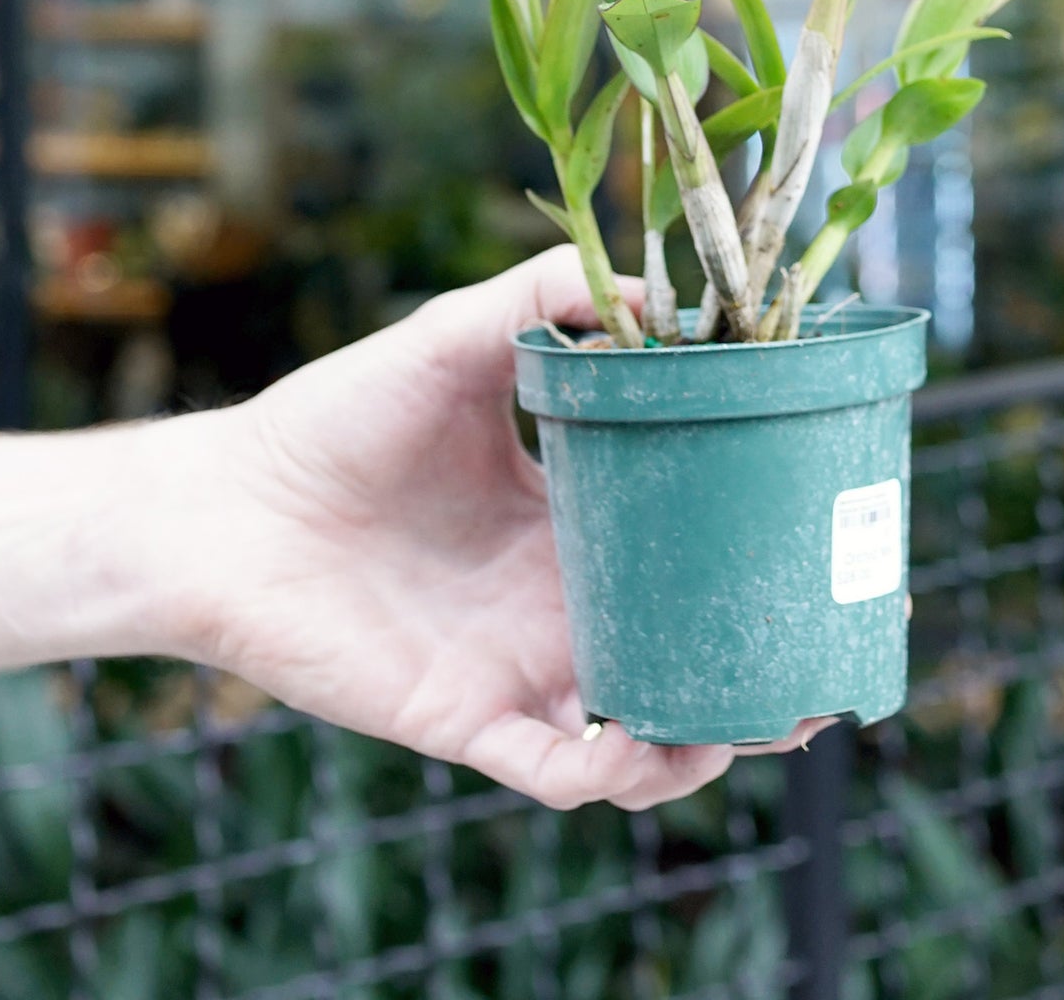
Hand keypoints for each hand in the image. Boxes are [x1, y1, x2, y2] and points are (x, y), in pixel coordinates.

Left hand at [166, 247, 812, 808]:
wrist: (224, 504)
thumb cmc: (335, 418)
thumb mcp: (454, 337)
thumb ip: (547, 296)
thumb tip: (661, 290)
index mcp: (574, 520)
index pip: (691, 545)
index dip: (764, 548)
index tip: (839, 531)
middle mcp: (560, 601)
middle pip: (690, 648)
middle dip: (773, 662)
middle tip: (839, 643)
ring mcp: (518, 667)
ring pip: (646, 732)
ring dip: (712, 735)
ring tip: (765, 711)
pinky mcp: (464, 719)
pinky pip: (556, 771)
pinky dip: (609, 774)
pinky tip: (638, 743)